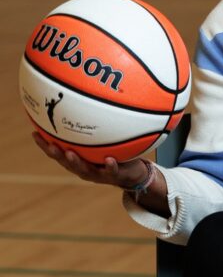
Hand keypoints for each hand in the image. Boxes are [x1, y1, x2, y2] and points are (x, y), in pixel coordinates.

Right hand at [32, 131, 148, 188]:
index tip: (34, 133)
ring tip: (70, 153)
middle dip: (56, 154)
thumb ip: (92, 127)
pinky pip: (112, 171)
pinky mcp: (115, 176)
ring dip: (76, 162)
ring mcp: (99, 174)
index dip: (44, 145)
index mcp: (78, 160)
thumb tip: (83, 101)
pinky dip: (110, 166)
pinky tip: (109, 159)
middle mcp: (85, 168)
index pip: (58, 152)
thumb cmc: (115, 153)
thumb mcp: (102, 139)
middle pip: (66, 162)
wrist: (134, 173)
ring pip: (85, 170)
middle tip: (49, 145)